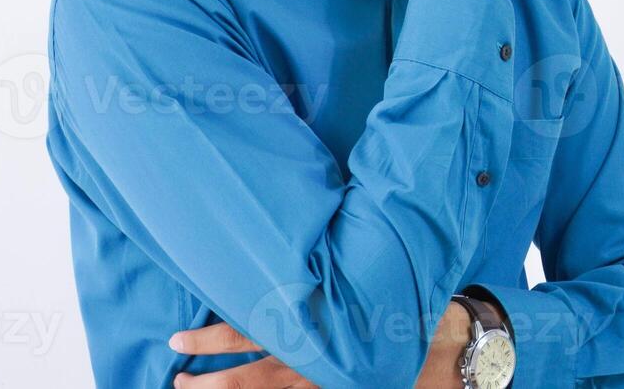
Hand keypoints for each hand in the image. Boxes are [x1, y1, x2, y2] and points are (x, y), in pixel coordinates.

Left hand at [168, 301, 471, 387]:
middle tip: (175, 379)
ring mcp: (322, 379)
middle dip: (206, 380)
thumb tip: (292, 249)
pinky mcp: (337, 386)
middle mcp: (312, 357)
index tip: (177, 338)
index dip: (212, 338)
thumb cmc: (403, 301)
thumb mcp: (364, 280)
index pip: (251, 332)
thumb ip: (330, 273)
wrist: (449, 345)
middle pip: (247, 375)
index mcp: (315, 322)